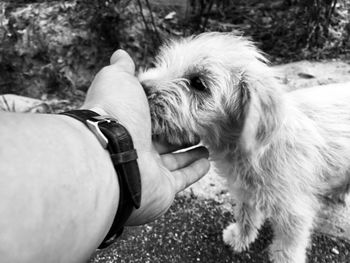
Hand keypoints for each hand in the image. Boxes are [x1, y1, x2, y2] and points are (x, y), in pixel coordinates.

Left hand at [82, 50, 209, 224]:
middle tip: (197, 128)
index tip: (180, 105)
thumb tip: (120, 54)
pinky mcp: (163, 189)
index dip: (164, 112)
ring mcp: (149, 171)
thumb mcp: (118, 80)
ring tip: (207, 145)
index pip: (149, 119)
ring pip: (175, 161)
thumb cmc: (114, 114)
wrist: (111, 153)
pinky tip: (207, 162)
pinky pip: (183, 179)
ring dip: (190, 154)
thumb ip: (122, 69)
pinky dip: (196, 170)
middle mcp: (136, 149)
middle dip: (179, 135)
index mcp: (127, 125)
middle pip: (163, 142)